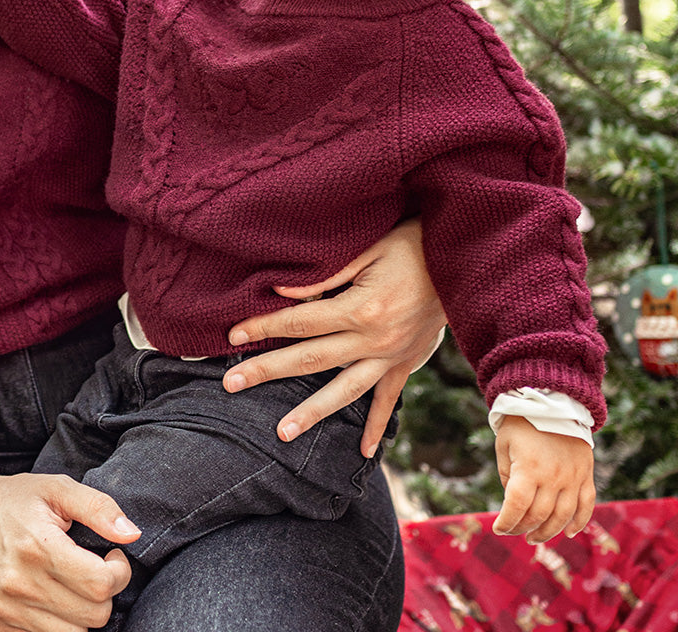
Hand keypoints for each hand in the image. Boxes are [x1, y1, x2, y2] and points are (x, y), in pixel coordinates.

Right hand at [0, 472, 139, 631]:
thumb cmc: (16, 500)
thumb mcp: (58, 488)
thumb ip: (98, 508)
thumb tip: (131, 535)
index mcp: (38, 547)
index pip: (100, 584)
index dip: (118, 572)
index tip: (111, 557)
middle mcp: (20, 584)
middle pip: (93, 616)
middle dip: (104, 593)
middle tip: (93, 569)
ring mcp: (6, 610)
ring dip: (82, 612)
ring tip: (72, 584)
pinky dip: (58, 624)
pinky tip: (53, 597)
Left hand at [223, 217, 445, 457]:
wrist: (465, 262)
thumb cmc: (412, 245)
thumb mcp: (368, 248)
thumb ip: (324, 275)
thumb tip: (281, 291)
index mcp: (360, 309)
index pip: (299, 322)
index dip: (263, 327)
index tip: (232, 335)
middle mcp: (373, 340)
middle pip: (310, 359)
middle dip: (268, 370)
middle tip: (230, 384)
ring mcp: (392, 356)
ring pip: (344, 391)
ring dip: (311, 413)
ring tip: (281, 433)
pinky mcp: (407, 363)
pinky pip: (389, 399)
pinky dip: (377, 427)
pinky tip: (362, 451)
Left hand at [493, 416, 594, 542]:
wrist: (550, 401)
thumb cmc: (520, 423)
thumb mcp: (504, 445)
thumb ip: (507, 475)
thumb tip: (513, 502)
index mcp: (528, 468)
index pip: (517, 506)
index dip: (507, 521)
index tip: (498, 528)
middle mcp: (553, 477)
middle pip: (538, 515)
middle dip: (523, 528)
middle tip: (514, 533)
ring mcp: (573, 478)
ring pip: (562, 517)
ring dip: (548, 532)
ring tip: (534, 537)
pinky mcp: (586, 475)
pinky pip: (586, 506)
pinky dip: (579, 522)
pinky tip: (569, 533)